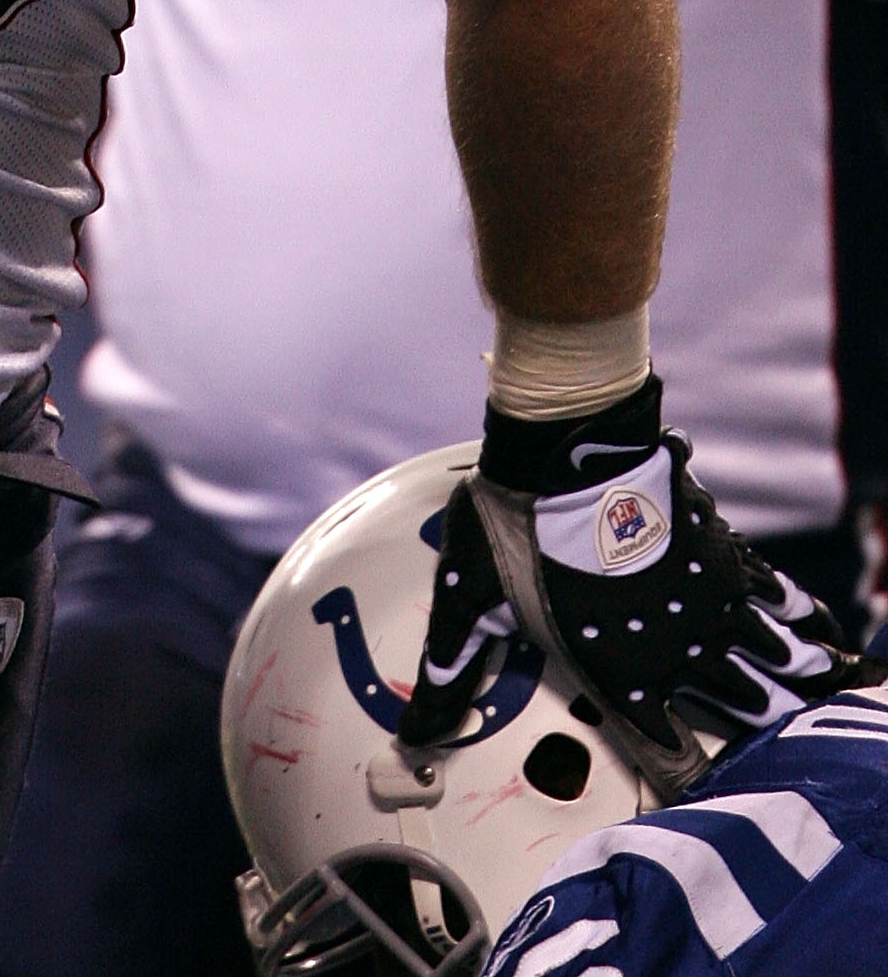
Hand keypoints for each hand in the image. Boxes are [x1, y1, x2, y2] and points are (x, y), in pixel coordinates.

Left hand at [400, 379, 866, 796]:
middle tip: (798, 752)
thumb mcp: (471, 599)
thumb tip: (411, 736)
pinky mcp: (720, 551)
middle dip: (767, 732)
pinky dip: (797, 618)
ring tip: (832, 698)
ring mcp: (705, 597)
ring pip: (768, 655)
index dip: (688, 777)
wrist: (565, 444)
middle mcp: (675, 645)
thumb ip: (452, 670)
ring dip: (796, 681)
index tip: (710, 798)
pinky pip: (771, 595)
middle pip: (738, 706)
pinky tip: (818, 631)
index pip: (664, 749)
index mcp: (618, 670)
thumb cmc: (514, 519)